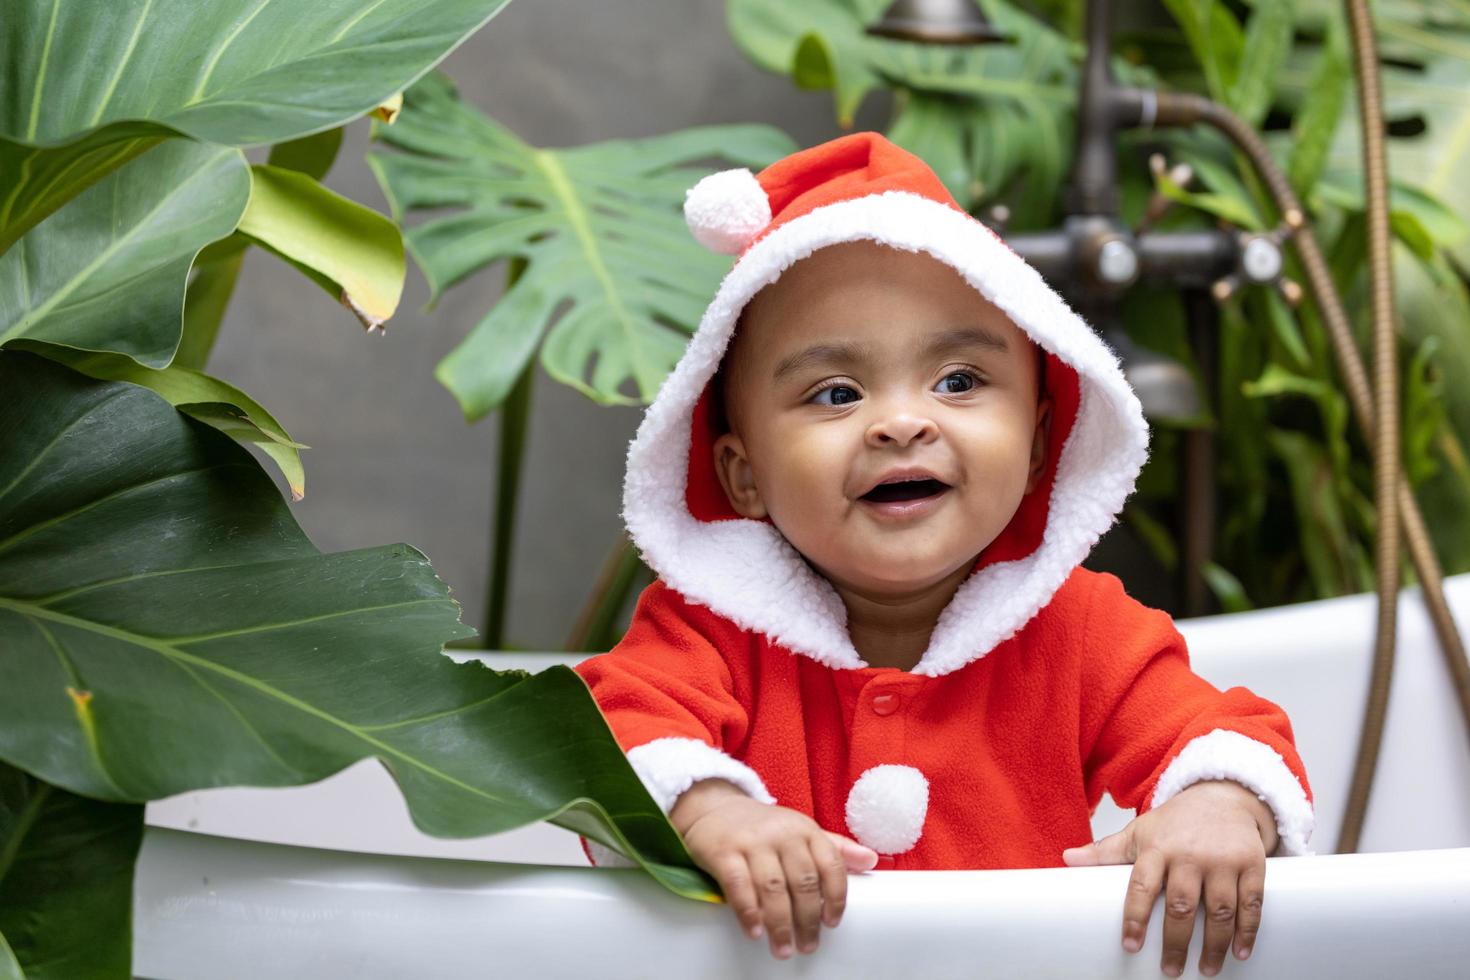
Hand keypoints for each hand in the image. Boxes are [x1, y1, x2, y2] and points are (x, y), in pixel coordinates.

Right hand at [671, 779, 878, 959]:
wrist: (714, 807)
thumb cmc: (764, 827)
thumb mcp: (801, 830)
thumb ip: (835, 848)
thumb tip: (872, 860)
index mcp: (805, 829)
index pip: (830, 864)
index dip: (836, 897)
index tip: (833, 923)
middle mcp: (781, 834)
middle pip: (803, 882)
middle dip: (808, 920)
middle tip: (808, 946)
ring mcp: (752, 842)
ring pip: (773, 888)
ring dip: (780, 924)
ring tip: (783, 947)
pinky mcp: (724, 851)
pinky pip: (739, 885)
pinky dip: (748, 911)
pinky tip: (755, 930)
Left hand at [1061, 779, 1277, 976]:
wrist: (1223, 797)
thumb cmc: (1176, 823)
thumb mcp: (1139, 832)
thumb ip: (1106, 851)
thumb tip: (1067, 860)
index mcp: (1157, 848)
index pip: (1141, 886)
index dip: (1134, 917)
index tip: (1130, 946)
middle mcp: (1189, 854)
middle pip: (1181, 905)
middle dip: (1175, 942)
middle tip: (1170, 970)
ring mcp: (1222, 860)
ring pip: (1218, 909)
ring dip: (1213, 944)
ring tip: (1206, 969)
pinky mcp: (1252, 865)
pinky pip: (1251, 903)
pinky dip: (1247, 931)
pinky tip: (1240, 952)